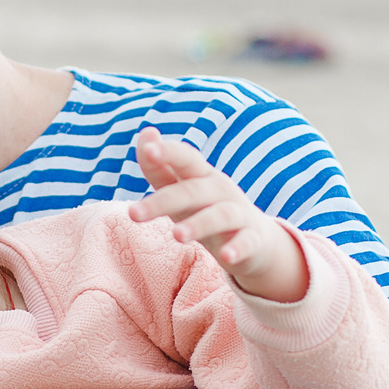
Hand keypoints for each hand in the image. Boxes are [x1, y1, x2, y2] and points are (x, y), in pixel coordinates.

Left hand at [129, 126, 307, 302]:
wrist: (255, 242)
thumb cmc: (207, 211)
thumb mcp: (182, 192)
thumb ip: (160, 168)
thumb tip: (145, 132)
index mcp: (202, 176)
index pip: (185, 159)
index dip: (169, 153)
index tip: (149, 150)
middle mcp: (221, 190)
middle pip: (192, 191)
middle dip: (163, 200)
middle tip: (133, 213)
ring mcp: (239, 214)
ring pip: (220, 215)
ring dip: (199, 224)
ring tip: (176, 235)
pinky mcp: (253, 239)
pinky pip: (247, 242)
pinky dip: (238, 248)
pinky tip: (227, 257)